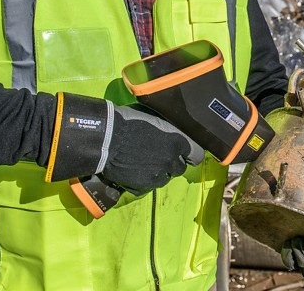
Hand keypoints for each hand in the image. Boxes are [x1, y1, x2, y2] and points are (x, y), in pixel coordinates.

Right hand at [45, 94, 203, 195]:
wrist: (106, 137)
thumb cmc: (129, 120)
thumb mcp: (157, 117)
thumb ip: (171, 128)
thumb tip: (175, 131)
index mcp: (179, 142)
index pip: (197, 155)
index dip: (189, 153)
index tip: (183, 151)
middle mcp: (172, 161)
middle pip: (179, 168)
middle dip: (171, 162)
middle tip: (157, 153)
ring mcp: (158, 175)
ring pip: (165, 178)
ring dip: (159, 171)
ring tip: (144, 161)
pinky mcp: (143, 186)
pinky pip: (150, 185)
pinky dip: (144, 179)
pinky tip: (135, 169)